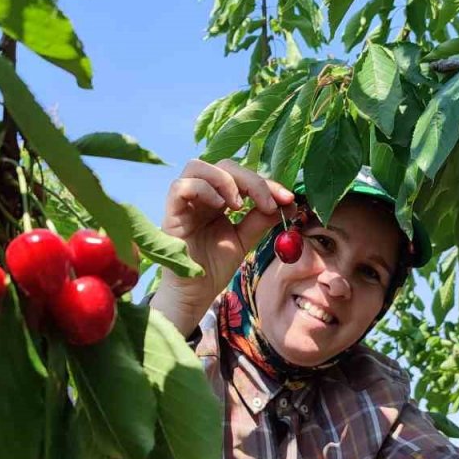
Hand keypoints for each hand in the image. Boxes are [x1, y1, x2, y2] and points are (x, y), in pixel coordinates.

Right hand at [151, 159, 294, 333]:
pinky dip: (203, 189)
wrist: (195, 294)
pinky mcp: (171, 213)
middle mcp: (200, 195)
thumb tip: (288, 203)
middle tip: (268, 203)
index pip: (242, 176)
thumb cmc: (215, 266)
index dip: (266, 183)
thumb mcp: (245, 239)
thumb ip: (261, 219)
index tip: (287, 199)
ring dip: (225, 180)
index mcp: (218, 197)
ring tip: (239, 206)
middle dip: (251, 180)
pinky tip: (219, 206)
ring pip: (197, 166)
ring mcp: (184, 202)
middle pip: (223, 165)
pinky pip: (180, 187)